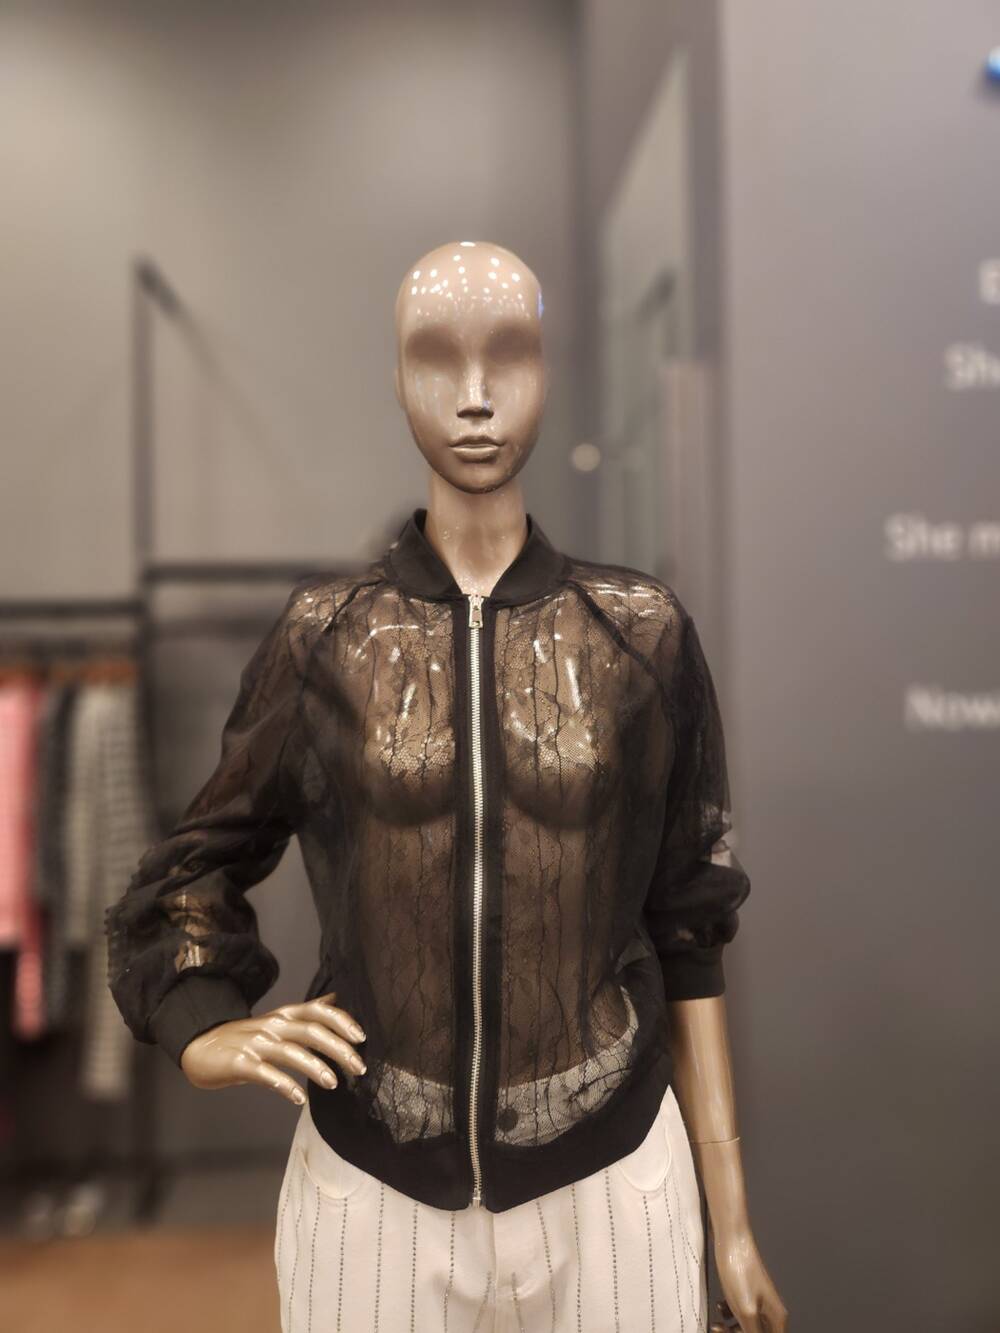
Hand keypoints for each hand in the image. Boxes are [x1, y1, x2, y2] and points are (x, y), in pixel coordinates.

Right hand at [179, 991, 366, 1106]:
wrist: (200, 1047)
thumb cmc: (246, 1037)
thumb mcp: (278, 1021)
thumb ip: (307, 1013)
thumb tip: (336, 999)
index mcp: (284, 1015)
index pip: (318, 1011)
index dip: (342, 1021)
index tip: (362, 1037)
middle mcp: (273, 1026)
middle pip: (311, 1031)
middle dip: (338, 1049)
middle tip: (359, 1068)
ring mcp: (255, 1043)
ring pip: (290, 1052)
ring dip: (315, 1067)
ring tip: (333, 1083)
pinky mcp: (239, 1063)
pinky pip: (265, 1074)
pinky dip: (283, 1085)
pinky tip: (298, 1098)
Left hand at [710, 1223, 787, 1331]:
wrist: (731, 1239)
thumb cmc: (740, 1271)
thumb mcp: (746, 1311)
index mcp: (777, 1318)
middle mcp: (770, 1311)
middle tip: (719, 1331)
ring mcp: (757, 1301)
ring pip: (745, 1327)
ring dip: (730, 1329)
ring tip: (716, 1324)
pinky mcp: (744, 1292)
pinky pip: (738, 1314)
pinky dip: (727, 1315)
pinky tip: (720, 1308)